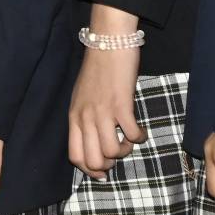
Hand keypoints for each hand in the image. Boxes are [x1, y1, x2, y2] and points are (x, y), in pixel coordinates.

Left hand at [67, 43, 145, 177]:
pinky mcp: (121, 105)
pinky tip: (140, 129)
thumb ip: (85, 118)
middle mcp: (85, 118)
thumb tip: (96, 142)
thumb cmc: (97, 69)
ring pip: (112, 153)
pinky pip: (132, 135)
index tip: (104, 172)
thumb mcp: (82, 97)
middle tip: (119, 152)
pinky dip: (139, 137)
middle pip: (94, 161)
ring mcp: (103, 112)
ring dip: (126, 151)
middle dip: (109, 165)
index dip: (90, 170)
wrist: (107, 43)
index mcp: (74, 117)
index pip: (75, 157)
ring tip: (129, 139)